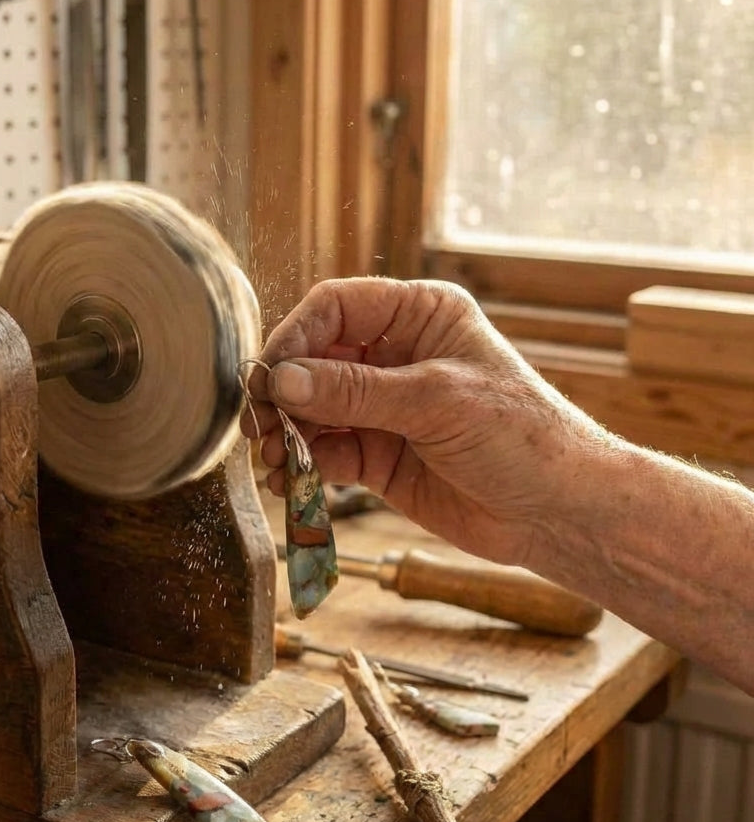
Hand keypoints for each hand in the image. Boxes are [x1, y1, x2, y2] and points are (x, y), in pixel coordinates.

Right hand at [243, 278, 609, 569]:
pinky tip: (292, 483)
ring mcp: (384, 408)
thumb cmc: (521, 437)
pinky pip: (327, 452)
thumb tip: (281, 379)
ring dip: (288, 435)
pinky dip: (304, 466)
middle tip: (261, 427)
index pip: (336, 308)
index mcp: (419, 316)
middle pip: (314, 361)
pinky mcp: (378, 455)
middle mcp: (396, 356)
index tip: (270, 376)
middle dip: (284, 394)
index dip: (296, 337)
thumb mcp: (436, 402)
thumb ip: (355, 391)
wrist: (559, 513)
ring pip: (314, 410)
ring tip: (273, 463)